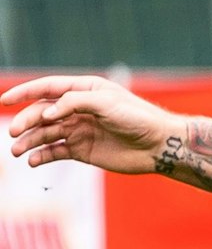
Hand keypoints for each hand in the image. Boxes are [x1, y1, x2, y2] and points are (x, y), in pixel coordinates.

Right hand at [3, 74, 175, 174]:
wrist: (159, 145)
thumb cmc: (137, 118)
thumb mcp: (106, 103)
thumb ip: (74, 103)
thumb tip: (47, 113)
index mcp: (83, 91)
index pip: (47, 88)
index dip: (24, 93)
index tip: (4, 100)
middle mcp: (77, 109)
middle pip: (42, 114)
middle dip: (26, 122)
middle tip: (14, 133)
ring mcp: (79, 130)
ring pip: (46, 134)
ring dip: (30, 141)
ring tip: (16, 150)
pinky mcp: (83, 150)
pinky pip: (57, 152)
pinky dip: (43, 156)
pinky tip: (32, 160)